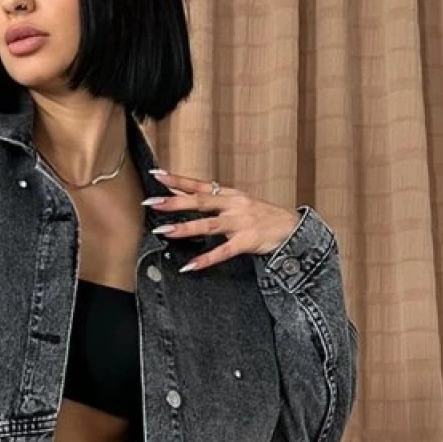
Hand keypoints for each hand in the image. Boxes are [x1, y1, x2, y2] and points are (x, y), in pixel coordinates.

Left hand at [143, 170, 302, 270]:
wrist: (291, 228)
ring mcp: (240, 223)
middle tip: (151, 203)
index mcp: (229, 194)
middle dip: (174, 202)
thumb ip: (213, 201)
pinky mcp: (247, 242)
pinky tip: (190, 266)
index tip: (156, 175)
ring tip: (163, 231)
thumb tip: (184, 196)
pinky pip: (223, 252)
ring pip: (209, 225)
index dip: (178, 180)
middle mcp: (233, 204)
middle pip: (200, 201)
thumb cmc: (260, 216)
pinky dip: (206, 260)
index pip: (199, 184)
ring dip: (185, 228)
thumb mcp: (237, 202)